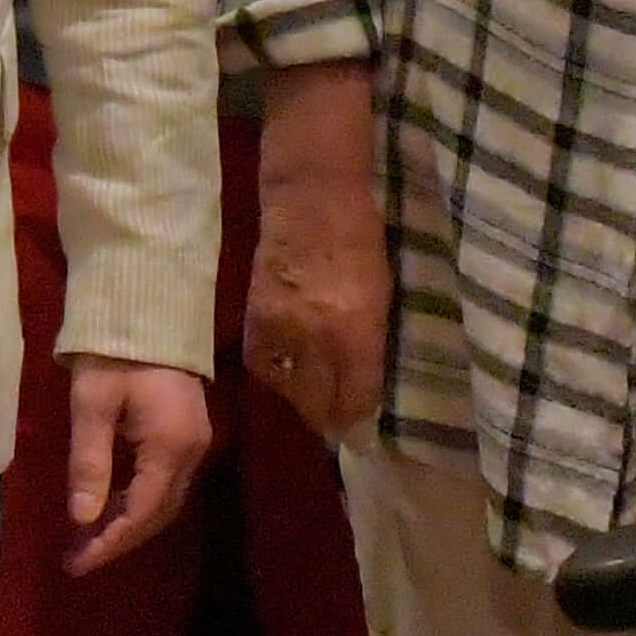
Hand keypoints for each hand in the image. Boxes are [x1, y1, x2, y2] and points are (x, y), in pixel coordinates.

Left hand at [55, 357, 214, 576]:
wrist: (148, 304)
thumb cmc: (113, 351)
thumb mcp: (91, 404)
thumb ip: (89, 462)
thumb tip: (82, 518)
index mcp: (169, 447)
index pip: (140, 512)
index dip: (109, 543)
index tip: (76, 564)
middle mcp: (191, 452)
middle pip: (157, 514)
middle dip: (117, 539)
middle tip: (76, 557)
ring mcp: (195, 442)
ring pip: (164, 501)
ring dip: (128, 523)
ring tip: (87, 540)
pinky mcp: (188, 432)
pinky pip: (166, 482)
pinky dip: (138, 502)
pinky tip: (110, 506)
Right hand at [244, 60, 389, 439]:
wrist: (311, 197)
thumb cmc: (361, 240)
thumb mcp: (381, 297)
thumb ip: (371, 348)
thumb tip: (363, 394)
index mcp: (357, 330)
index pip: (355, 397)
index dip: (358, 423)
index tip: (363, 438)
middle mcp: (317, 336)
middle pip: (318, 402)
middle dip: (330, 420)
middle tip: (339, 426)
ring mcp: (283, 327)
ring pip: (288, 388)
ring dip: (302, 402)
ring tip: (314, 403)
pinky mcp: (255, 318)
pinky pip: (264, 365)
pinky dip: (276, 377)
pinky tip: (287, 377)